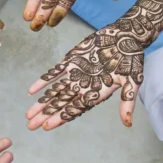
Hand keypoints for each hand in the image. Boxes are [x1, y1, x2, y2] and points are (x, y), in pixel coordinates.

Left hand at [25, 23, 142, 130]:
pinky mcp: (71, 61)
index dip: (60, 118)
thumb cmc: (132, 58)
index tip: (47, 127)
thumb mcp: (133, 80)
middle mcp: (83, 86)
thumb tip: (127, 123)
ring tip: (29, 115)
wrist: (126, 36)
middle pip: (61, 104)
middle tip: (31, 126)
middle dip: (46, 115)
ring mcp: (75, 74)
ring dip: (42, 103)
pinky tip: (32, 91)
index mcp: (95, 93)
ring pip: (55, 91)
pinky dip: (43, 82)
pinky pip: (54, 73)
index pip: (74, 109)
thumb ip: (127, 101)